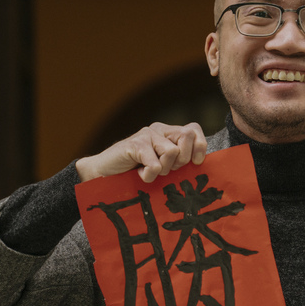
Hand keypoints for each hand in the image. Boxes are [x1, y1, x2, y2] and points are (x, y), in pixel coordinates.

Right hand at [75, 122, 206, 182]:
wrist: (103, 176)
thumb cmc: (136, 175)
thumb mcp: (164, 168)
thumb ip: (180, 162)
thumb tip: (201, 165)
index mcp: (168, 134)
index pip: (194, 130)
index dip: (199, 146)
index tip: (195, 163)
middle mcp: (159, 130)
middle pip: (187, 138)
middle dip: (181, 161)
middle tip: (165, 169)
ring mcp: (146, 135)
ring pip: (172, 152)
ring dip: (163, 170)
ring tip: (149, 172)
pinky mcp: (135, 144)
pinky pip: (155, 165)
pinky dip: (149, 176)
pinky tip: (138, 174)